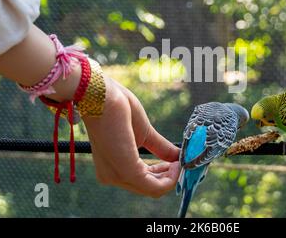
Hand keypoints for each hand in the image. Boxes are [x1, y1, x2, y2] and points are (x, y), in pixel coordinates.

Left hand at [82, 76, 180, 197]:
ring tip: (181, 160)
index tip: (178, 162)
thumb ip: (160, 148)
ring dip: (172, 177)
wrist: (102, 96)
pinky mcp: (127, 171)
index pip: (142, 182)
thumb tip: (178, 157)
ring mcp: (117, 176)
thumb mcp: (143, 133)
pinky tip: (177, 163)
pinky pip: (154, 187)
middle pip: (149, 188)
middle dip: (170, 176)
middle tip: (183, 162)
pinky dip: (170, 178)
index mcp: (112, 168)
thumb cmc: (118, 108)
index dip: (164, 174)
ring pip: (153, 189)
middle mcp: (111, 177)